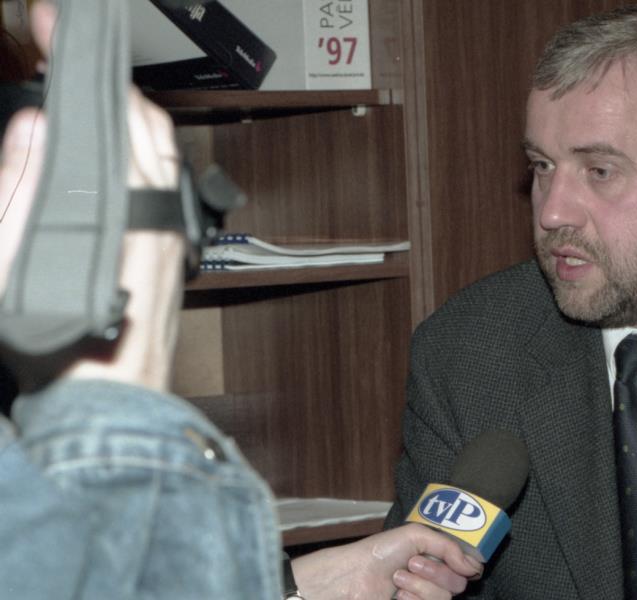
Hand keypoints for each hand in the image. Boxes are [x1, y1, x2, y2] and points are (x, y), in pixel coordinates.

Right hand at [0, 1, 184, 389]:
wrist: (105, 404)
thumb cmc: (59, 347)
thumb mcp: (7, 261)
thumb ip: (19, 188)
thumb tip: (36, 126)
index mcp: (121, 207)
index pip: (110, 111)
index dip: (79, 63)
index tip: (53, 24)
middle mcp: (156, 213)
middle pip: (143, 125)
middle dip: (106, 82)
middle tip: (66, 51)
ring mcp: (171, 233)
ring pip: (158, 153)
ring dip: (128, 114)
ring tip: (90, 90)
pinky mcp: (173, 253)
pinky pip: (164, 182)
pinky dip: (142, 150)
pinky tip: (120, 153)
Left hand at [292, 524, 482, 599]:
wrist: (353, 576)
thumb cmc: (380, 552)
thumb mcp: (418, 536)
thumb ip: (450, 548)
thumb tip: (476, 567)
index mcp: (437, 559)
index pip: (468, 568)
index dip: (466, 566)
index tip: (457, 562)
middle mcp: (434, 580)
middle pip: (459, 584)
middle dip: (435, 572)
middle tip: (411, 563)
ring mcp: (424, 598)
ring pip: (444, 598)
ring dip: (420, 586)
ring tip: (398, 579)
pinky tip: (396, 595)